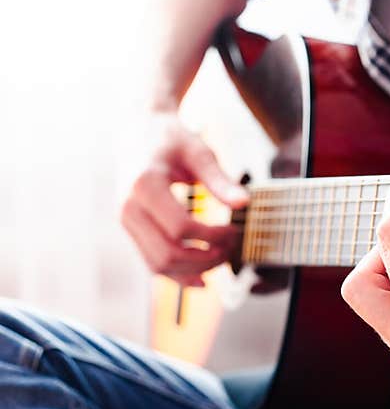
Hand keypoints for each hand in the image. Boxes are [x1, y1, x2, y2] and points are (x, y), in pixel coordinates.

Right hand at [121, 112, 247, 286]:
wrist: (137, 130)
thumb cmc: (171, 138)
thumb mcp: (199, 152)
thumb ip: (220, 180)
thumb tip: (244, 204)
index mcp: (144, 186)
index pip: (180, 228)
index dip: (212, 236)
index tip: (234, 231)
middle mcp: (128, 207)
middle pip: (167, 254)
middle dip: (204, 260)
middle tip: (231, 249)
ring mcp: (126, 221)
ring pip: (157, 265)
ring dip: (193, 271)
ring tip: (220, 259)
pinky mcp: (130, 229)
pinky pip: (152, 262)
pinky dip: (177, 274)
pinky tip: (202, 278)